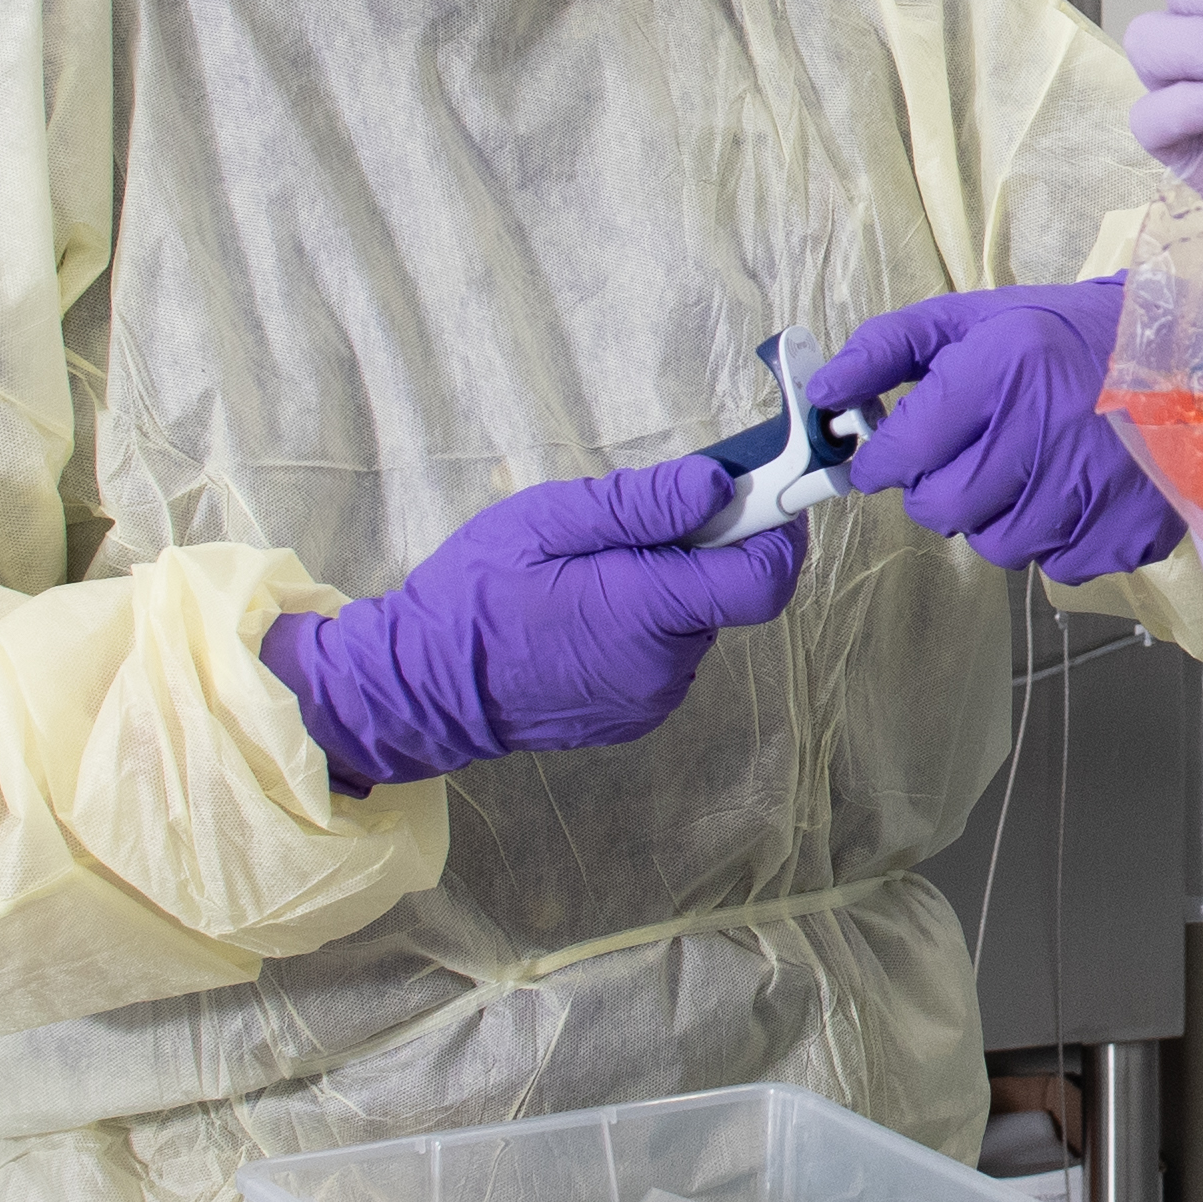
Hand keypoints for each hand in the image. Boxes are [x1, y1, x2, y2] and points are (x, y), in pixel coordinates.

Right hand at [257, 456, 810, 789]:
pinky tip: (590, 611)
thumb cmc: (478, 592)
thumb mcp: (550, 520)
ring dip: (673, 589)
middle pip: (732, 593)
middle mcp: (666, 664)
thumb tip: (722, 485)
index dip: (778, 529)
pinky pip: (670, 654)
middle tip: (641, 525)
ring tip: (597, 572)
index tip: (762, 491)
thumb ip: (643, 504)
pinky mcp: (638, 715)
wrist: (424, 688)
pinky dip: (650, 624)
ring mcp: (654, 697)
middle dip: (706, 550)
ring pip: (699, 622)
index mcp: (648, 610)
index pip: (766, 578)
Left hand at [812, 286, 1185, 585]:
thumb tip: (823, 392)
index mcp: (1005, 368)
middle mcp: (1047, 431)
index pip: (902, 449)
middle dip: (936, 488)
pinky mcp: (1126, 531)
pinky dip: (1051, 537)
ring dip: (994, 516)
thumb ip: (889, 348)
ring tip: (1027, 468)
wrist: (1184, 353)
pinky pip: (1053, 565)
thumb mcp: (976, 317)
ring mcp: (1092, 490)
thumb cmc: (1067, 334)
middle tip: (965, 458)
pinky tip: (1071, 490)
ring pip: (993, 545)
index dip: (881, 457)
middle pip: (941, 507)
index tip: (886, 454)